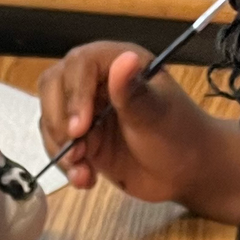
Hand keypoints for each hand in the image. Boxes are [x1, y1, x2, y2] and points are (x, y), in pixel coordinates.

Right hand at [36, 42, 222, 203]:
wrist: (187, 172)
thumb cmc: (179, 135)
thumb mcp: (156, 115)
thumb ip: (132, 92)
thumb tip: (124, 59)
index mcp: (117, 62)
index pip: (79, 65)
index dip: (74, 95)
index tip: (80, 127)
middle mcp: (96, 81)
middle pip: (54, 88)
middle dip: (59, 122)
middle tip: (76, 150)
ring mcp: (87, 110)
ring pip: (51, 120)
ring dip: (60, 148)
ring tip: (83, 170)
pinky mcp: (83, 138)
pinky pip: (59, 146)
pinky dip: (66, 165)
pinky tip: (85, 179)